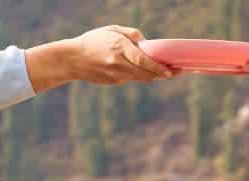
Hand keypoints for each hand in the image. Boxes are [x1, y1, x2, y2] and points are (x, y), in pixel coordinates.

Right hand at [26, 26, 174, 92]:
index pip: (143, 61)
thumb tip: (145, 42)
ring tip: (165, 72)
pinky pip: (130, 79)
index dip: (158, 68)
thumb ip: (131, 35)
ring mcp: (115, 75)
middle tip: (176, 72)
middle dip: (162, 74)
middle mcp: (118, 63)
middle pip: (145, 73)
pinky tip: (145, 72)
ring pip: (140, 78)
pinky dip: (139, 76)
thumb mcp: (112, 30)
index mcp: (119, 48)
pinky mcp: (112, 81)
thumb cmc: (93, 40)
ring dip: (153, 76)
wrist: (73, 59)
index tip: (171, 71)